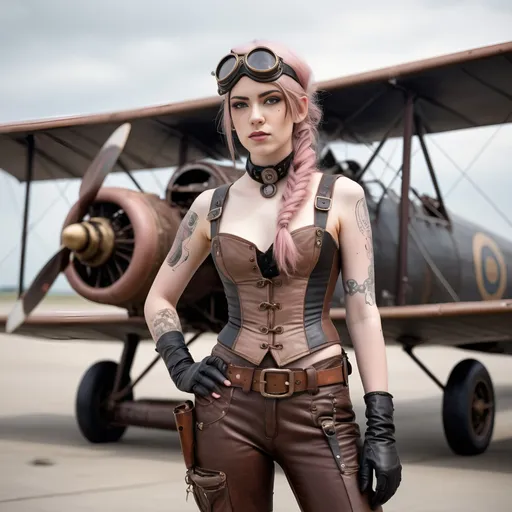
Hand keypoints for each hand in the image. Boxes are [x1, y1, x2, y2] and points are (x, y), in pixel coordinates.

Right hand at [173, 355, 230, 397]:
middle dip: (220, 378)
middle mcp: (200, 367)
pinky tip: (212, 397)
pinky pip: (199, 389)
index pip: (215, 360)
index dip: (221, 364)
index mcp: (206, 361)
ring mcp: (195, 375)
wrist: (182, 375)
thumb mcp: (207, 366)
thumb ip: (217, 368)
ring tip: (220, 394)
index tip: (227, 370)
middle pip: (211, 371)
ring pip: (205, 381)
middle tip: (228, 384)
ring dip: (214, 388)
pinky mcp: (190, 384)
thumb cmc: (201, 372)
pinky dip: (206, 393)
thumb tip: (232, 375)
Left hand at [359, 391, 401, 509]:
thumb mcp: (365, 462)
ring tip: (381, 497)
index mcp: (384, 472)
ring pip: (394, 487)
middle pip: (389, 491)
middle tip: (376, 503)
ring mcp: (397, 470)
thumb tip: (363, 490)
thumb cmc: (372, 446)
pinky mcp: (398, 466)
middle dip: (383, 498)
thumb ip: (364, 477)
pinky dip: (393, 487)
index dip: (376, 499)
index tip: (372, 503)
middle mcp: (393, 473)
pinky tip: (388, 488)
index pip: (381, 491)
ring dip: (388, 494)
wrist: (381, 435)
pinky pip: (397, 482)